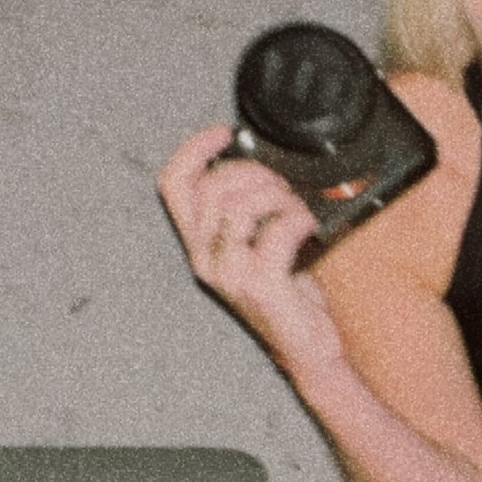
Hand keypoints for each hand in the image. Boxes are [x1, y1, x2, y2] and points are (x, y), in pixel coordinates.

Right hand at [156, 124, 345, 392]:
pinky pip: (276, 231)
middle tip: (282, 186)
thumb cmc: (289, 295)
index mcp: (200, 245)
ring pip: (239, 206)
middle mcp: (205, 259)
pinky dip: (298, 220)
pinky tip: (308, 228)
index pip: (173, 185)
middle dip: (253, 172)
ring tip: (296, 208)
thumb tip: (261, 164)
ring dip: (277, 196)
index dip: (194, 149)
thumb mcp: (258, 245)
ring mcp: (229, 274)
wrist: (308, 348)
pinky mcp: (259, 285)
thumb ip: (248, 212)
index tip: (224, 133)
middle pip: (211, 187)